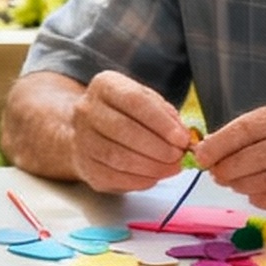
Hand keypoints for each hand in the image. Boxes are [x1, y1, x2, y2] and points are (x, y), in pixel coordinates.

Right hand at [68, 72, 192, 191]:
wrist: (90, 131)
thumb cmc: (125, 114)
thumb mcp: (146, 102)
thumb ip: (166, 116)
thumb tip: (183, 137)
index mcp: (105, 86)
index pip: (134, 101)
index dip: (161, 122)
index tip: (181, 138)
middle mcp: (87, 110)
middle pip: (124, 129)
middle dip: (158, 147)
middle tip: (177, 156)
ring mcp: (82, 139)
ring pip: (117, 156)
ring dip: (150, 166)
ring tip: (170, 167)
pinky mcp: (85, 166)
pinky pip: (113, 177)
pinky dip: (139, 180)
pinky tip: (154, 176)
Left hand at [193, 98, 265, 211]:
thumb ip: (262, 128)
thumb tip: (215, 145)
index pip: (248, 127)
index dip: (219, 143)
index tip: (201, 154)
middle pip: (251, 157)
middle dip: (225, 167)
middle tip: (214, 172)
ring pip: (262, 181)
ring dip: (239, 184)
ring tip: (231, 181)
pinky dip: (259, 197)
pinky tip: (254, 192)